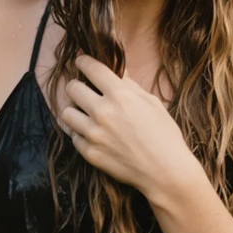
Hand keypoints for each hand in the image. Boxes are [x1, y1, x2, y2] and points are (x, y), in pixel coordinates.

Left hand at [57, 55, 206, 194]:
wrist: (166, 171)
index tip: (81, 61)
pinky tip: (91, 134)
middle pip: (72, 88)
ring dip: (74, 110)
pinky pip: (74, 137)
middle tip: (83, 89)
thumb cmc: (164, 135)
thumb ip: (130, 85)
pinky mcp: (90, 153)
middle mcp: (103, 111)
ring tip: (83, 113)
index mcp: (120, 95)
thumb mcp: (151, 102)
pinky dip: (80, 133)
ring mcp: (94, 134)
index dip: (83, 61)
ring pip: (66, 112)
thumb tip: (117, 70)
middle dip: (77, 86)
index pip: (90, 68)